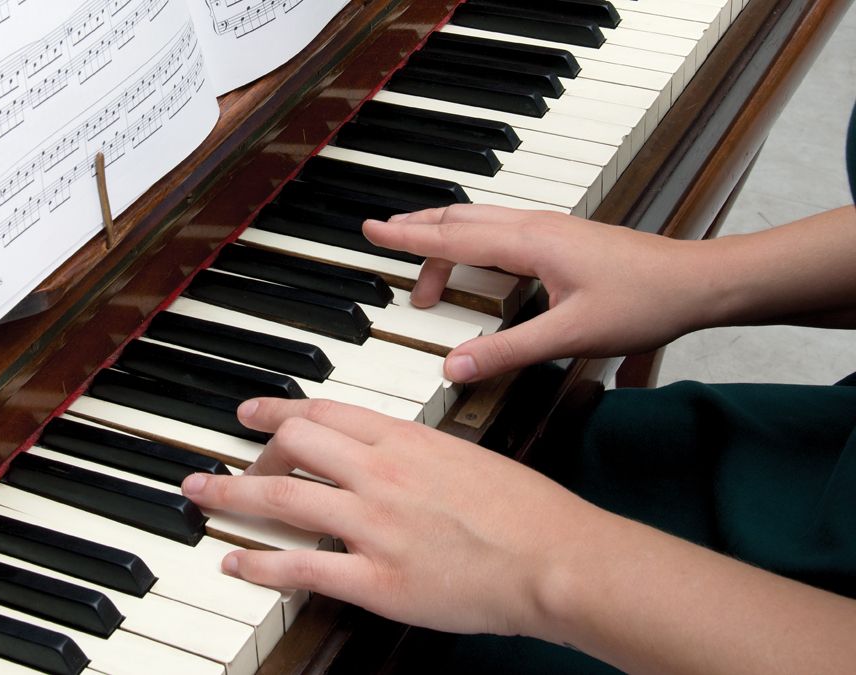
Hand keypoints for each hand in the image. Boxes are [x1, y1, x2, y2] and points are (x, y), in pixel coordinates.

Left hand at [180, 397, 607, 637]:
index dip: (278, 409)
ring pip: (283, 499)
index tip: (252, 412)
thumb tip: (387, 453)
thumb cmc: (528, 512)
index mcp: (406, 439)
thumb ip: (418, 453)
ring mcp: (374, 525)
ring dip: (232, 495)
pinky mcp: (377, 578)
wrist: (556, 558)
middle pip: (294, 445)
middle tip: (230, 464)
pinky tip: (235, 563)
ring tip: (201, 493)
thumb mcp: (468, 457)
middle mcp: (381, 473)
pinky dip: (259, 564)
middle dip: (253, 453)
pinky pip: (301, 566)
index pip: (325, 411)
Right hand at [363, 205, 716, 381]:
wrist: (699, 283)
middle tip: (385, 238)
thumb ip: (509, 351)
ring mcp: (551, 230)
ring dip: (446, 236)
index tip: (373, 230)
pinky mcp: (564, 240)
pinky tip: (476, 261)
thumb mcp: (571, 335)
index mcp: (530, 242)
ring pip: (482, 223)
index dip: (408, 237)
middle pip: (461, 221)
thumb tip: (455, 366)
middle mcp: (536, 227)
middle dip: (419, 229)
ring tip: (422, 258)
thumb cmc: (645, 301)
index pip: (452, 237)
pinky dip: (473, 241)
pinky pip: (501, 231)